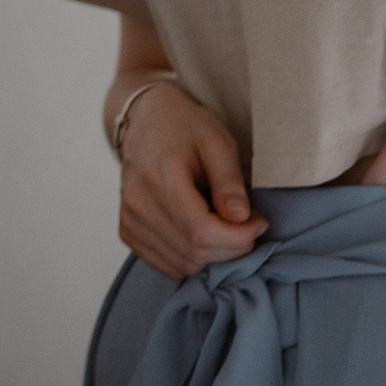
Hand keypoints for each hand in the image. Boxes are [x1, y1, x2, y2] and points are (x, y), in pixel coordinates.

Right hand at [116, 83, 270, 279]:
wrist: (146, 120)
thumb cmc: (186, 126)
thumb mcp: (217, 142)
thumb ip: (229, 181)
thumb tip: (241, 219)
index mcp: (159, 175)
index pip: (200, 230)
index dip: (238, 237)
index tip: (258, 221)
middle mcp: (137, 202)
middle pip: (193, 252)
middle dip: (231, 248)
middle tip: (247, 224)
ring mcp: (129, 219)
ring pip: (182, 265)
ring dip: (214, 255)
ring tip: (224, 225)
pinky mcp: (127, 231)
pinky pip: (167, 265)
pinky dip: (192, 259)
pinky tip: (203, 232)